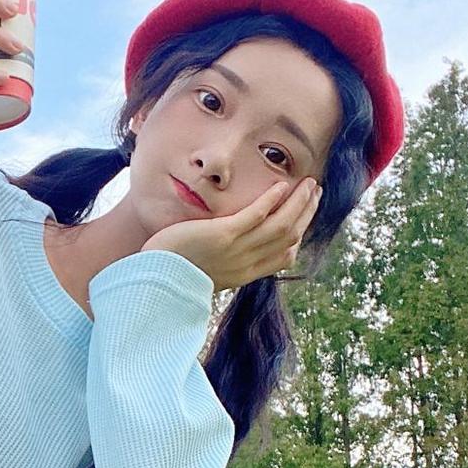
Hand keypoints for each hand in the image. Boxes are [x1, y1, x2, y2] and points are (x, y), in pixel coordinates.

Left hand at [142, 176, 322, 291]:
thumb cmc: (174, 275)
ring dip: (297, 202)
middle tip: (314, 191)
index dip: (301, 234)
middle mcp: (246, 264)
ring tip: (307, 184)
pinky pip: (255, 217)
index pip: (285, 256)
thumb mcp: (208, 273)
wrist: (153, 283)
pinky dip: (271, 201)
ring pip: (280, 225)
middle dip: (305, 212)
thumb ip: (225, 262)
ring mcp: (236, 250)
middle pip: (289, 237)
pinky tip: (280, 186)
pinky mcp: (222, 236)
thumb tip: (232, 251)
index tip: (306, 215)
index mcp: (245, 274)